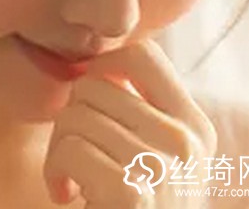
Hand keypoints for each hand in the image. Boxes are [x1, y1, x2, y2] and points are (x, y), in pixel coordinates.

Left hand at [43, 37, 217, 207]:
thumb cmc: (136, 201)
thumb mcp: (156, 151)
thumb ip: (138, 106)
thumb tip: (95, 59)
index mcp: (193, 124)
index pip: (141, 54)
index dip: (101, 62)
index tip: (87, 92)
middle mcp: (185, 141)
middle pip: (94, 84)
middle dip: (71, 114)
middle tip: (76, 147)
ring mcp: (162, 166)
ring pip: (75, 114)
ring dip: (59, 147)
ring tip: (71, 174)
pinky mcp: (132, 193)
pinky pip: (69, 149)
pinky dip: (55, 171)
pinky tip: (66, 193)